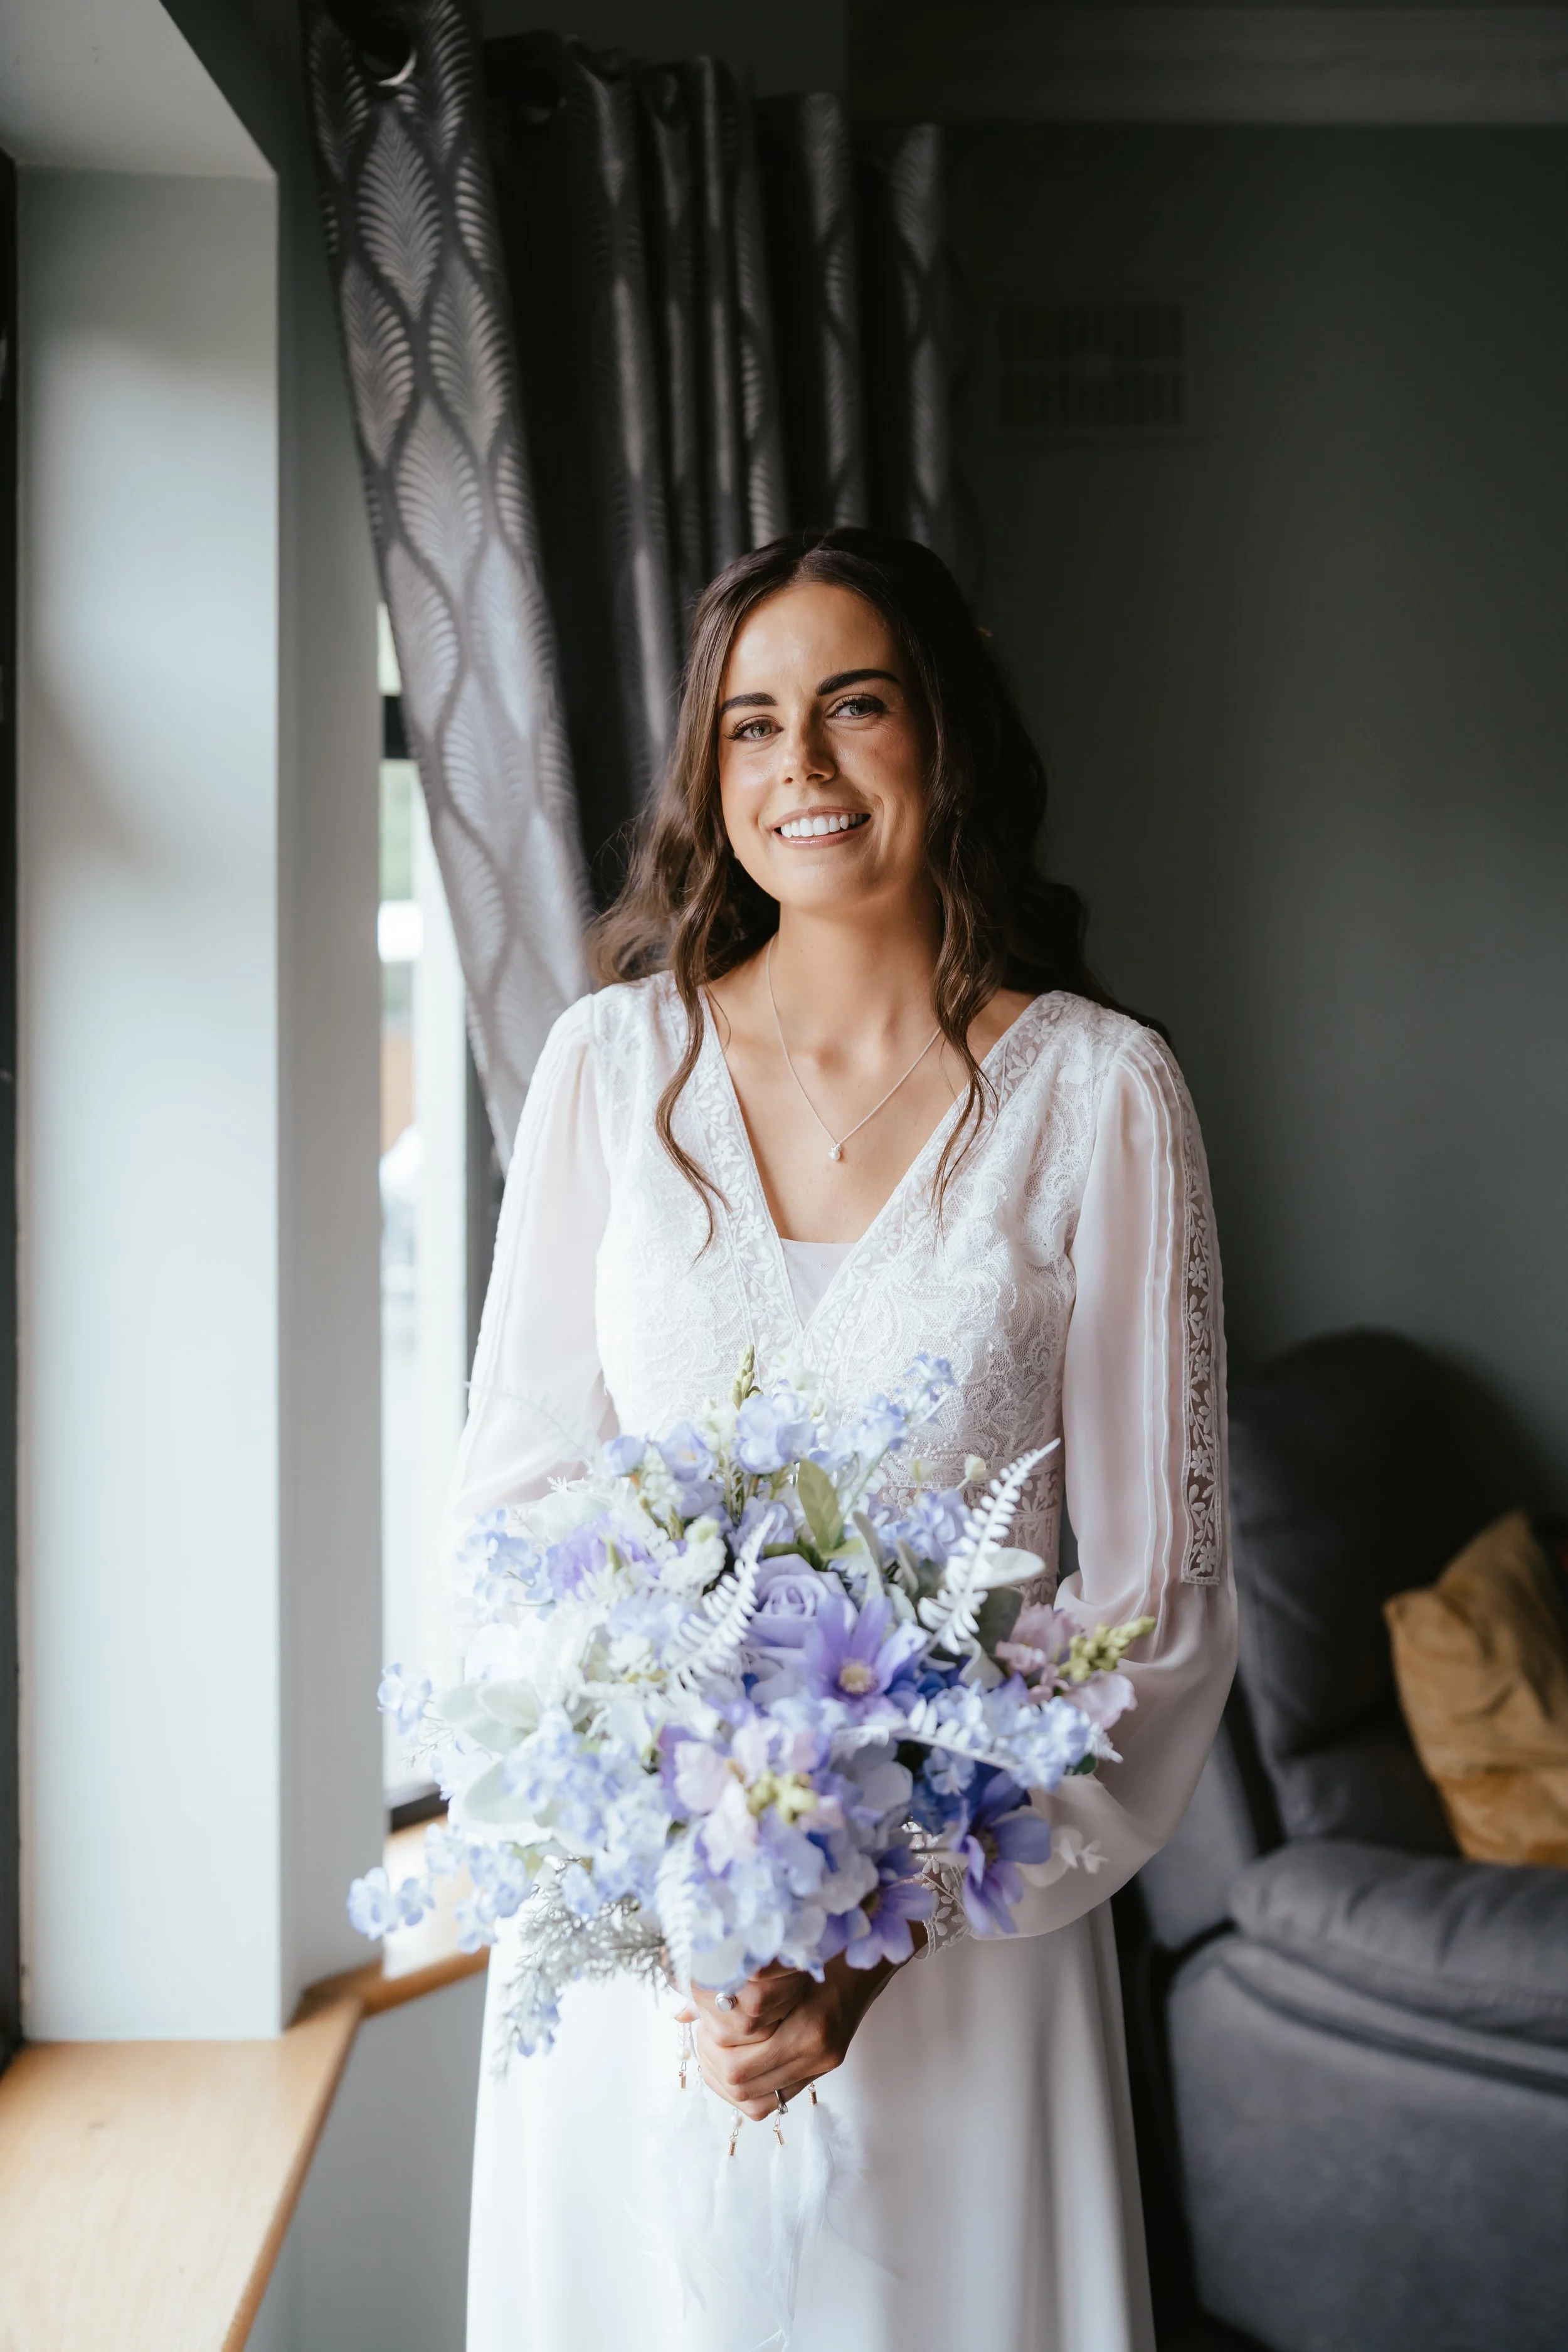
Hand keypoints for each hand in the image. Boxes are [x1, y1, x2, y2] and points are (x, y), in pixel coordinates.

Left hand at [677, 1930, 924, 2120]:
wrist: (878, 1948)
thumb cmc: (829, 1941)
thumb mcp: (779, 1954)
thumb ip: (732, 1981)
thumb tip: (680, 2009)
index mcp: (810, 2028)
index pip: (737, 2067)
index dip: (707, 2047)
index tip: (699, 2019)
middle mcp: (818, 2053)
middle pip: (741, 2086)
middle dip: (710, 2063)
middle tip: (701, 2031)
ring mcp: (823, 2064)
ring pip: (755, 2102)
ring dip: (724, 2080)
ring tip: (713, 2048)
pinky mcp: (823, 2066)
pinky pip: (773, 2099)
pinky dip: (746, 2088)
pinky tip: (734, 2060)